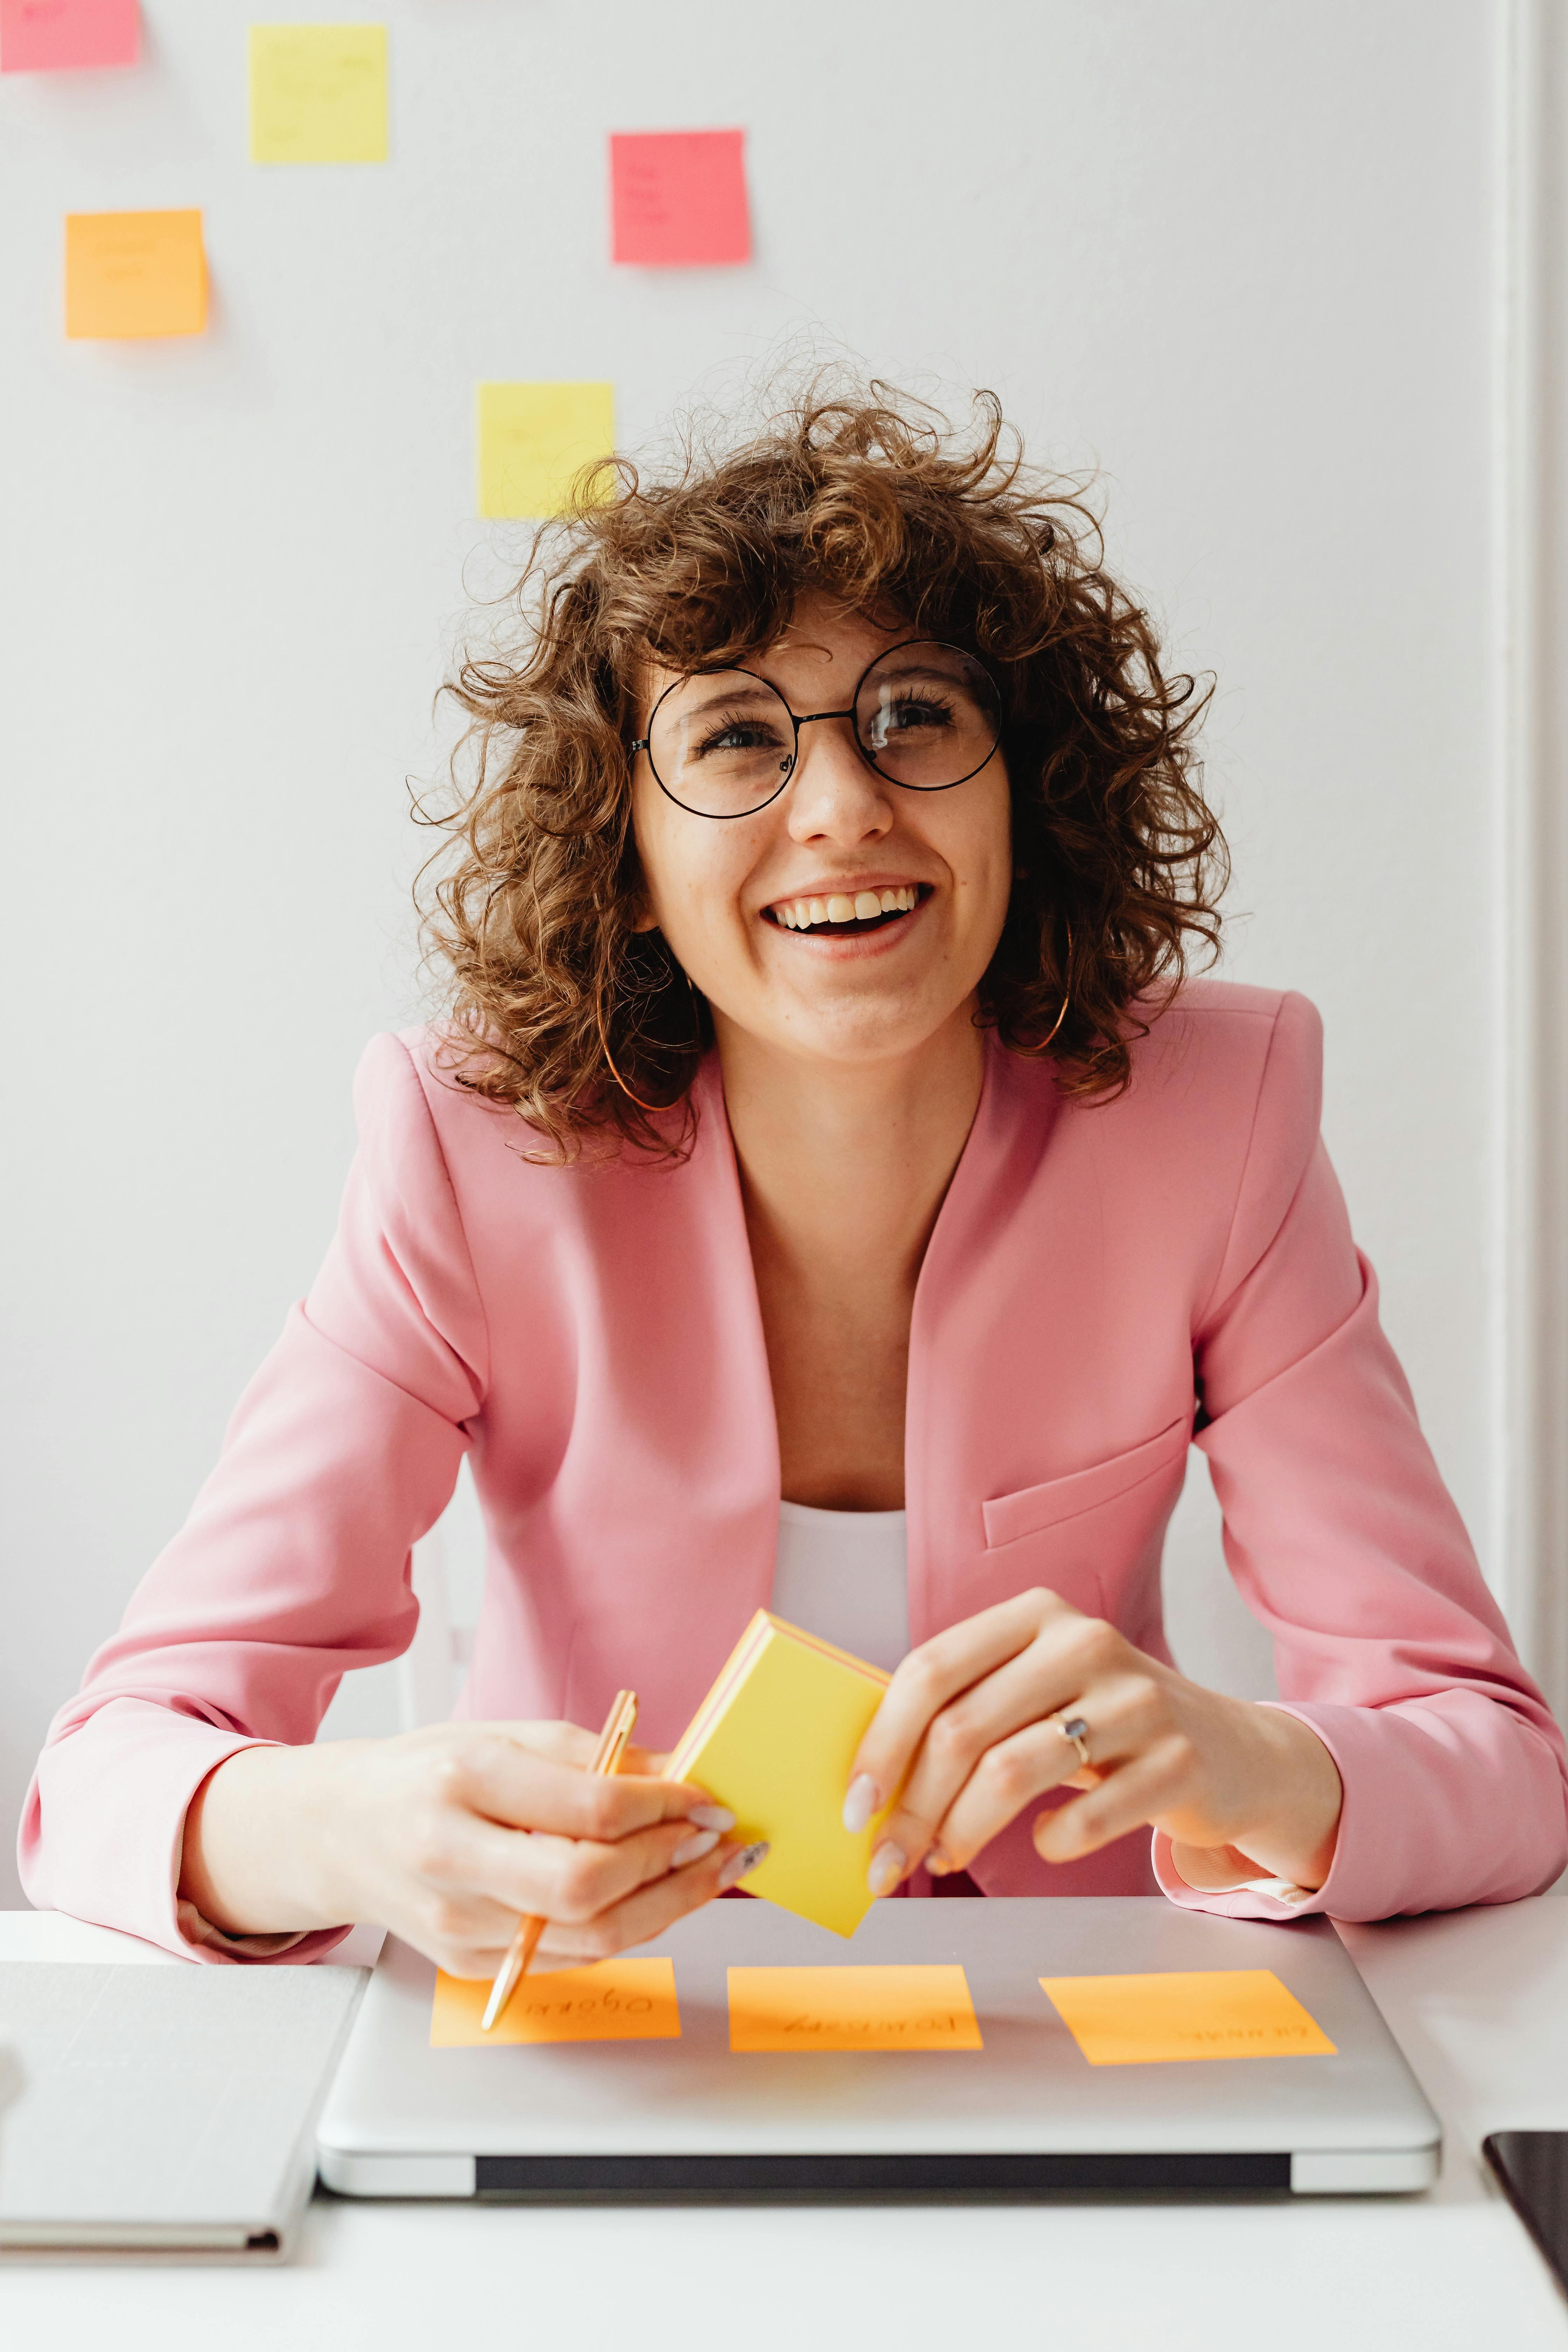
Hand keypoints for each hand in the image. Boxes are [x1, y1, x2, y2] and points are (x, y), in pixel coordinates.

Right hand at [180, 1721, 764, 1975]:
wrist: (338, 1832)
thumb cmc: (423, 1774)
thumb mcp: (503, 1735)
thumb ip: (590, 1755)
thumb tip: (678, 1773)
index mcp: (461, 1781)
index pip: (587, 1809)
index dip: (662, 1807)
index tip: (705, 1798)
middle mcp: (454, 1858)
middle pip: (588, 1888)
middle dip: (670, 1866)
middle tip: (715, 1839)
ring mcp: (459, 1924)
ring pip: (590, 1938)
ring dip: (668, 1905)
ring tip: (709, 1872)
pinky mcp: (470, 1965)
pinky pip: (571, 1957)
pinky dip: (627, 1926)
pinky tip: (657, 1894)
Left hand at [843, 1589, 1342, 1896]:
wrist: (1232, 1751)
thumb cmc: (1104, 1724)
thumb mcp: (1037, 1689)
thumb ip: (966, 1708)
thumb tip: (868, 1779)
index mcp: (1035, 1613)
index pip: (931, 1669)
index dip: (882, 1742)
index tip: (854, 1806)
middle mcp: (1085, 1641)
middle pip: (962, 1729)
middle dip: (911, 1807)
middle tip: (887, 1859)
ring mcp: (1138, 1699)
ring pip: (1011, 1773)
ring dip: (960, 1832)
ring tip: (943, 1858)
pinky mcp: (1178, 1761)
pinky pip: (1085, 1819)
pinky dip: (1048, 1845)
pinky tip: (1042, 1846)